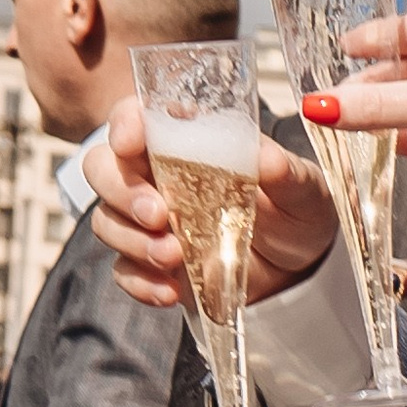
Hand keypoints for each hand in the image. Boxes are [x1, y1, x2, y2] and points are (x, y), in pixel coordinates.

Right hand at [90, 97, 334, 312]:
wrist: (299, 271)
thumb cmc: (296, 212)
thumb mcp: (303, 188)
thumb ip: (285, 171)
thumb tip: (267, 159)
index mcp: (188, 138)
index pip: (137, 116)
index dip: (123, 123)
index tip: (130, 142)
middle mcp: (157, 174)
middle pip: (103, 168)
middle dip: (121, 191)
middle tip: (159, 215)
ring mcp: (150, 222)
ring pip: (106, 220)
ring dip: (132, 240)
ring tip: (174, 256)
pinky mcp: (150, 264)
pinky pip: (123, 271)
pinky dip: (140, 282)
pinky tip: (170, 290)